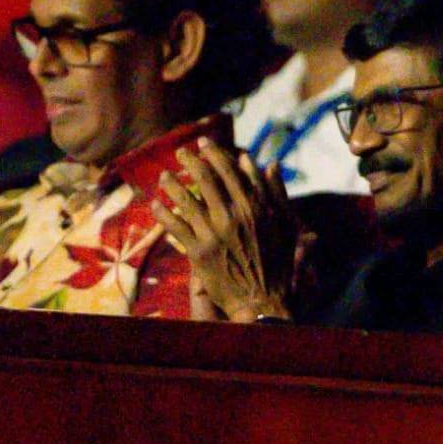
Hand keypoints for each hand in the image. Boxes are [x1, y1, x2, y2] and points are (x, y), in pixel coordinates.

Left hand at [153, 140, 296, 323]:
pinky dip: (163, 214)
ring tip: (164, 175)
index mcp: (257, 207)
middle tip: (181, 152)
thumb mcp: (286, 224)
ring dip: (173, 184)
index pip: (231, 171)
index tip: (204, 143)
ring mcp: (215, 234)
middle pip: (207, 180)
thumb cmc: (278, 263)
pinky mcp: (199, 252)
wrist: (264, 300)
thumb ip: (277, 193)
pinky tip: (155, 205)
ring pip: (187, 200)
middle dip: (191, 162)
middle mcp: (235, 216)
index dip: (216, 154)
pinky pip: (175, 227)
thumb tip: (268, 163)